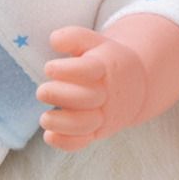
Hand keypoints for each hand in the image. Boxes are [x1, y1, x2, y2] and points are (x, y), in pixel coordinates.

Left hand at [36, 26, 146, 151]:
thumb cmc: (106, 60)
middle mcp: (106, 93)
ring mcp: (103, 115)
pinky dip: (65, 143)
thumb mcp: (95, 41)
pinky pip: (83, 142)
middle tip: (42, 91)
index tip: (49, 68)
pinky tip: (49, 136)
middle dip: (60, 95)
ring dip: (61, 123)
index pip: (89, 69)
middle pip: (85, 98)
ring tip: (44, 118)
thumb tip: (54, 40)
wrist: (136, 85)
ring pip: (84, 124)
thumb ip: (74, 37)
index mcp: (105, 67)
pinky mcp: (98, 131)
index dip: (67, 70)